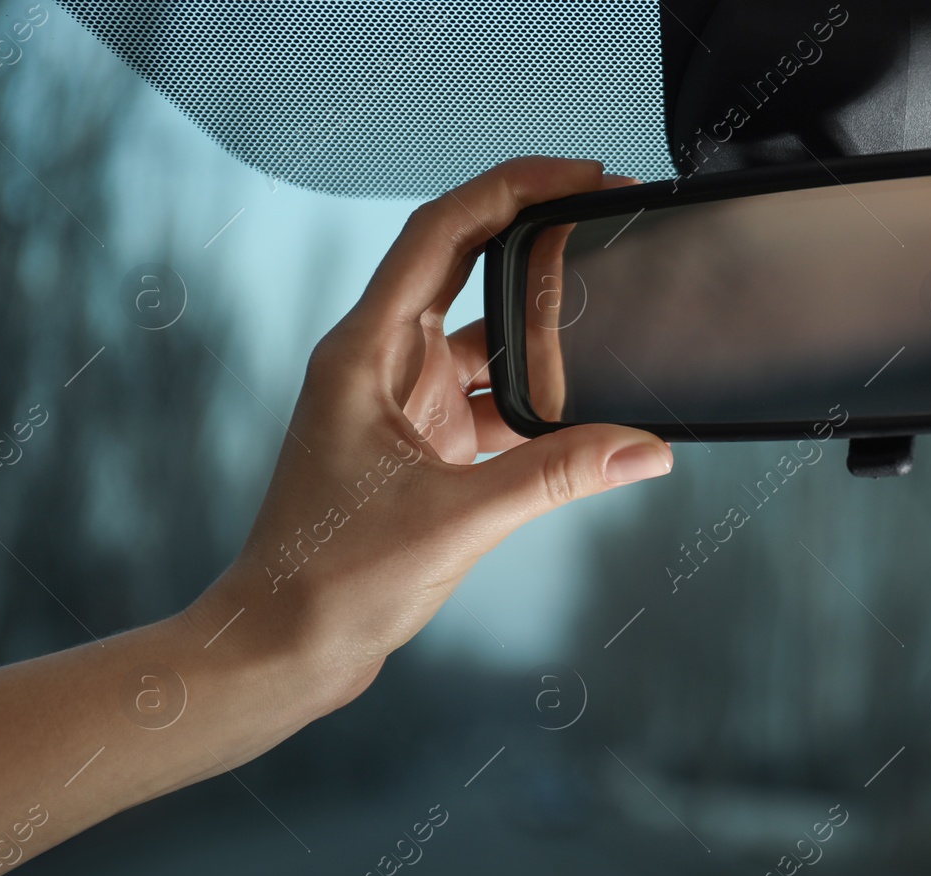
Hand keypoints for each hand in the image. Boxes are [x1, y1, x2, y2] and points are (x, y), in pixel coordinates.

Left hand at [191, 156, 672, 711]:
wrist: (285, 645)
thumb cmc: (331, 578)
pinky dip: (536, 404)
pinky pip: (489, 402)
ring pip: (484, 342)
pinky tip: (584, 415)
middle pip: (466, 269)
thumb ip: (556, 477)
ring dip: (542, 334)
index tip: (579, 174)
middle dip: (538, 239)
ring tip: (610, 319)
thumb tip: (645, 449)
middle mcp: (379, 365)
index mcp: (365, 353)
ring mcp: (399, 405)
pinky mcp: (419, 447)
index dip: (512, 189)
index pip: (440, 233)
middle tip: (608, 216)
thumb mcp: (457, 519)